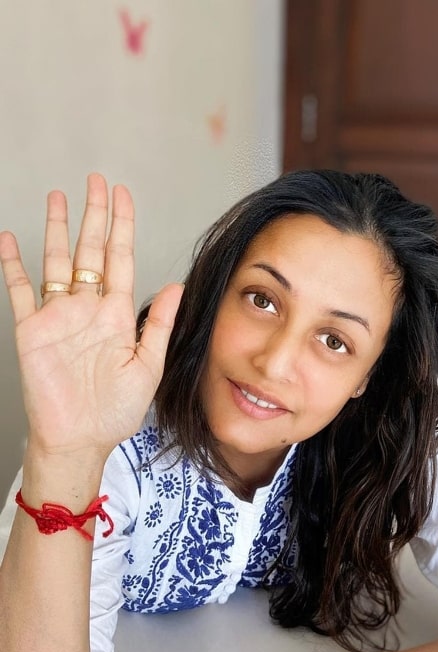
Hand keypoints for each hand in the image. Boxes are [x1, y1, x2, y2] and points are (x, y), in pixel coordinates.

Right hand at [0, 174, 182, 462]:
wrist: (79, 439)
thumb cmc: (115, 411)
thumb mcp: (147, 367)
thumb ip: (158, 324)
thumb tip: (177, 286)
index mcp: (117, 315)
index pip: (121, 259)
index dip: (122, 227)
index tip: (123, 196)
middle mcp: (88, 308)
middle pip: (91, 251)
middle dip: (95, 216)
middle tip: (97, 182)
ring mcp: (58, 316)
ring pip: (57, 261)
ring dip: (58, 229)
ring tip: (60, 198)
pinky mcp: (31, 329)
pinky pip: (19, 289)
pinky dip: (12, 264)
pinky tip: (9, 240)